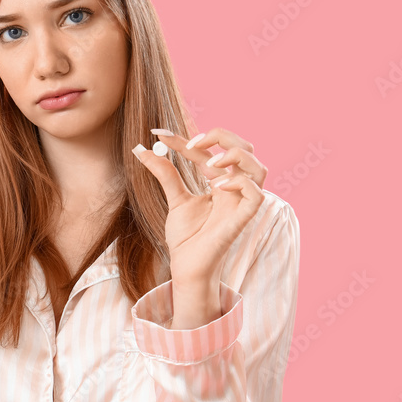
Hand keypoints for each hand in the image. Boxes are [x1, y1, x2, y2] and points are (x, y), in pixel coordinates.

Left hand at [133, 127, 266, 294]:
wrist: (185, 266)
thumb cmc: (186, 237)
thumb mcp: (174, 199)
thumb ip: (165, 173)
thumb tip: (142, 149)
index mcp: (219, 182)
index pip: (207, 151)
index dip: (184, 140)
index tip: (158, 134)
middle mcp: (234, 188)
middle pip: (245, 148)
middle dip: (222, 136)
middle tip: (192, 143)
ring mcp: (241, 203)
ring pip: (259, 167)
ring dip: (236, 156)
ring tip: (209, 163)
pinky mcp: (243, 219)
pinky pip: (256, 194)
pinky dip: (239, 182)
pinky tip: (216, 186)